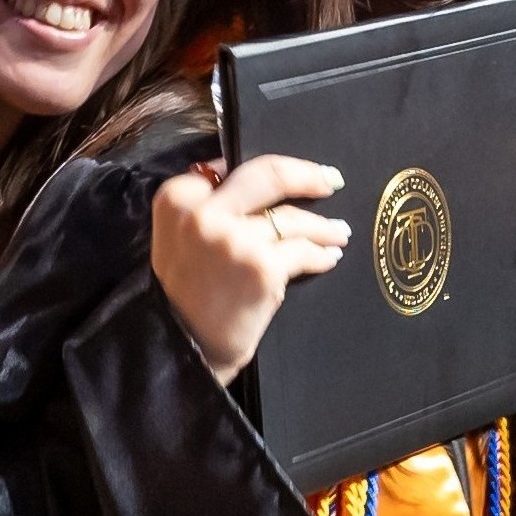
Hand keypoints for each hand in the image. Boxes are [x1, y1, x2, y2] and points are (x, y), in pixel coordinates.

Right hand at [152, 154, 346, 384]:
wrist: (186, 347)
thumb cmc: (186, 295)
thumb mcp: (178, 238)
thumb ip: (207, 206)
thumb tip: (261, 182)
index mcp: (177, 199)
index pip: (230, 168)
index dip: (268, 169)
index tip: (293, 173)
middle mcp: (203, 213)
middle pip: (268, 176)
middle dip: (306, 175)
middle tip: (331, 180)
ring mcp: (234, 239)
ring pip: (291, 218)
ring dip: (322, 226)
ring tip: (338, 232)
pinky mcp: (261, 267)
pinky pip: (302, 251)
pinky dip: (321, 255)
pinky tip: (329, 257)